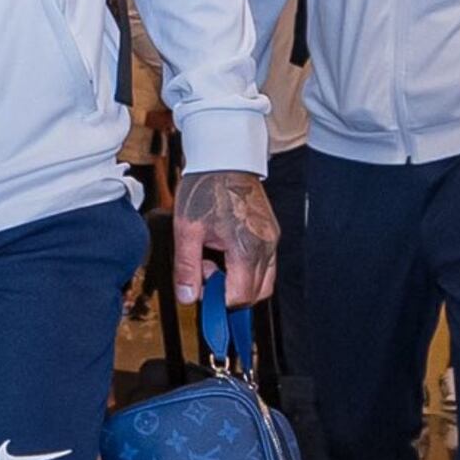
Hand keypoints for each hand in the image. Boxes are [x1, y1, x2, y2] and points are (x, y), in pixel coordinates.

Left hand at [170, 167, 277, 306]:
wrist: (225, 159)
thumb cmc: (206, 187)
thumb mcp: (187, 229)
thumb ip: (187, 267)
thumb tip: (188, 297)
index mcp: (246, 249)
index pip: (240, 297)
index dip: (218, 301)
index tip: (201, 289)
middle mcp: (266, 247)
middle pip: (255, 294)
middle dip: (228, 292)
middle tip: (205, 271)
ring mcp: (272, 240)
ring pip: (263, 282)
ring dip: (239, 282)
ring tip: (214, 259)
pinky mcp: (272, 234)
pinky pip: (266, 265)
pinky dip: (247, 269)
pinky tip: (226, 252)